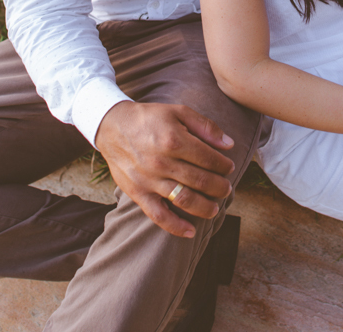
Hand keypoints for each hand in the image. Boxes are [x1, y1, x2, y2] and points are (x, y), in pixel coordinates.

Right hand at [93, 101, 236, 237]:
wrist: (113, 126)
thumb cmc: (150, 118)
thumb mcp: (179, 111)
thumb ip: (206, 126)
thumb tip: (229, 144)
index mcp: (174, 140)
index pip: (208, 159)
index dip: (223, 165)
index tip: (229, 167)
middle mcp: (162, 162)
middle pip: (200, 181)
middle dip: (219, 187)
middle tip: (226, 189)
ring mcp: (149, 180)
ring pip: (184, 200)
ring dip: (205, 207)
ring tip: (215, 208)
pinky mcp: (138, 193)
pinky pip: (158, 215)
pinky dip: (175, 227)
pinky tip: (190, 232)